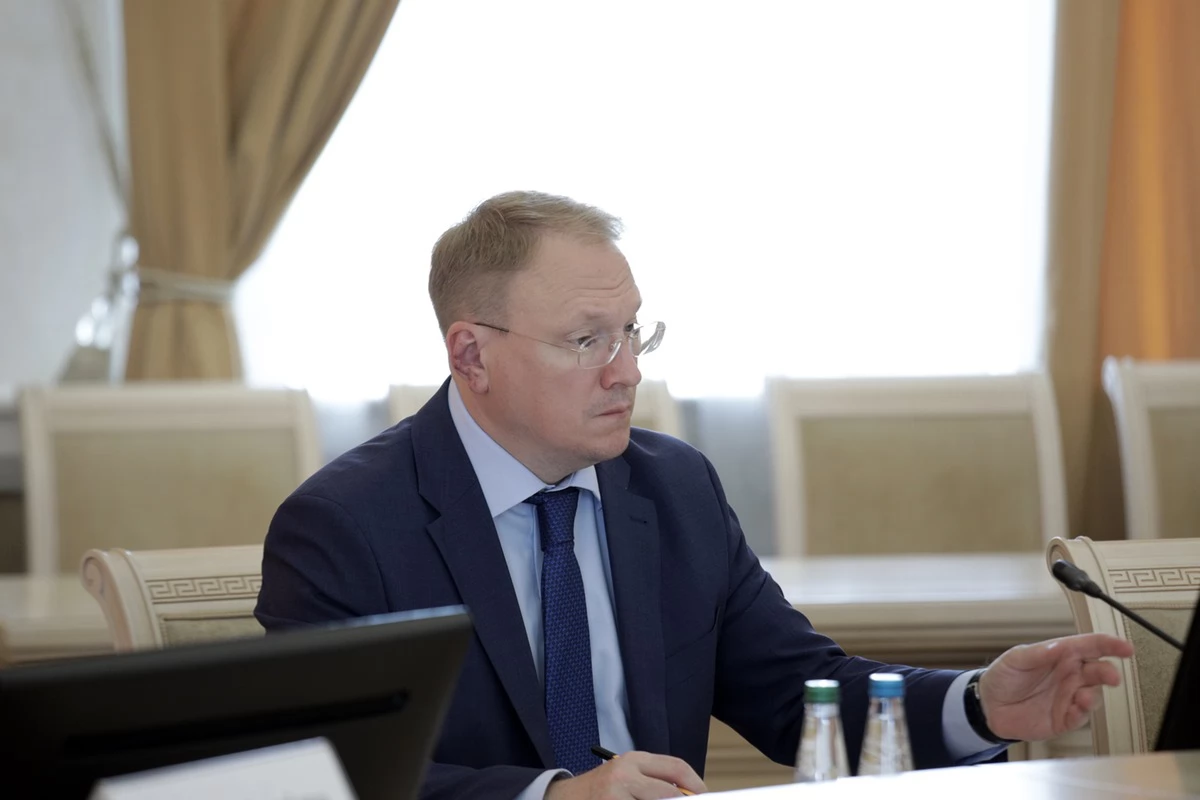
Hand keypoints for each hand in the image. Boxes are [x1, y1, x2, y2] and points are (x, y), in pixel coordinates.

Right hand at [544, 751, 706, 798]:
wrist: (562, 798)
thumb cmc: (599, 790)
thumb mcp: (626, 776)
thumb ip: (654, 781)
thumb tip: (689, 794)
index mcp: (633, 761)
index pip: (676, 768)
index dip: (697, 785)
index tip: (706, 796)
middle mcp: (624, 775)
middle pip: (669, 793)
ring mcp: (614, 796)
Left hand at [979, 633, 1133, 740]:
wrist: (988, 706)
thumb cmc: (1003, 677)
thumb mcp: (1015, 659)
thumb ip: (1037, 653)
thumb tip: (1058, 647)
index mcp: (1060, 655)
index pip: (1089, 646)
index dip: (1109, 645)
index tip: (1125, 647)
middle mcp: (1069, 675)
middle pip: (1097, 671)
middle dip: (1108, 672)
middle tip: (1111, 676)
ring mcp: (1068, 696)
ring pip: (1094, 695)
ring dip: (1094, 695)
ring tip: (1084, 696)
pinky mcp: (1064, 717)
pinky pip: (1081, 716)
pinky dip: (1083, 713)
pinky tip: (1077, 708)